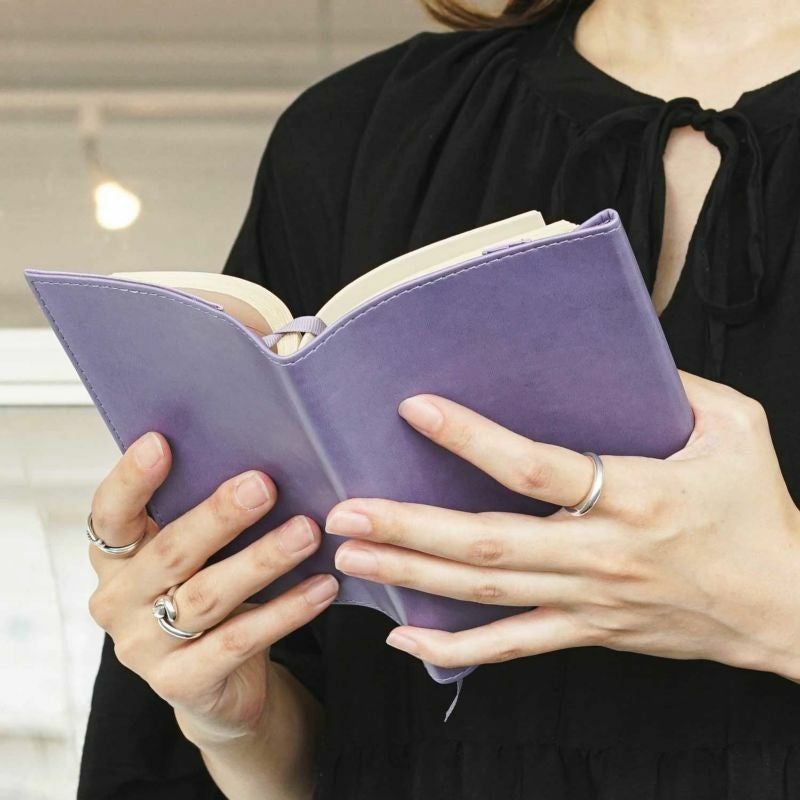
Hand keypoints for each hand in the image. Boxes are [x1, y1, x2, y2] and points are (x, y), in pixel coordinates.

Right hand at [87, 431, 337, 745]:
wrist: (215, 681)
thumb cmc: (205, 593)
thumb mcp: (195, 555)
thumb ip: (205, 518)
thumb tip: (259, 460)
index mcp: (116, 557)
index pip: (111, 513)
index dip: (131, 479)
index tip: (160, 443)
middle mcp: (119, 601)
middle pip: (170, 552)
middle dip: (219, 516)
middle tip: (264, 485)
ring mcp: (144, 647)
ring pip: (208, 595)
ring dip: (262, 560)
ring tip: (306, 532)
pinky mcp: (181, 683)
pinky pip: (240, 640)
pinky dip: (285, 611)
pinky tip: (322, 586)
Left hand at [324, 371, 799, 680]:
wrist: (784, 605)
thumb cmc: (758, 510)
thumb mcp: (735, 427)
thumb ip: (676, 386)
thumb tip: (615, 353)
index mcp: (636, 495)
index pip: (536, 467)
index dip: (472, 438)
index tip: (416, 409)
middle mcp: (600, 553)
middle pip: (488, 542)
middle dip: (409, 526)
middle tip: (344, 510)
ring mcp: (588, 601)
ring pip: (486, 594)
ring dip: (412, 577)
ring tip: (352, 557)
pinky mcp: (586, 630)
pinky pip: (511, 646)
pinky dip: (454, 647)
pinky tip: (404, 637)